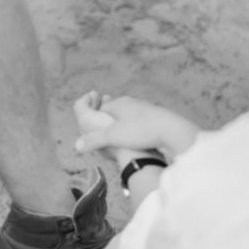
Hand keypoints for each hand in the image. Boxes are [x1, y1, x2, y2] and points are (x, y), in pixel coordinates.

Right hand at [73, 93, 199, 161]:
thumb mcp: (113, 137)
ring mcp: (144, 107)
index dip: (97, 121)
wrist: (171, 129)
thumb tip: (77, 146)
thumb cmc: (140, 131)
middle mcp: (130, 102)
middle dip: (110, 124)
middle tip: (110, 139)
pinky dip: (137, 130)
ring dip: (125, 127)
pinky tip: (141, 141)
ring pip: (128, 117)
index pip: (101, 109)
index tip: (97, 133)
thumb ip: (94, 140)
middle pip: (114, 113)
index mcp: (118, 103)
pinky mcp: (156, 115)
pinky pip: (141, 122)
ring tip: (125, 142)